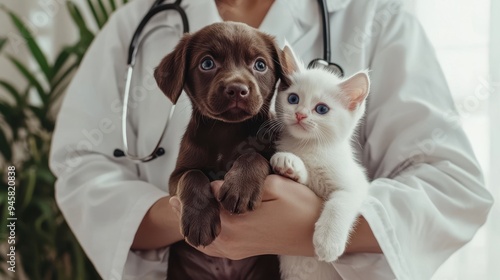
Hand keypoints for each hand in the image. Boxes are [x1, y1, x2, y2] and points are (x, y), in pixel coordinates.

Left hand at [169, 174, 321, 259]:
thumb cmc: (301, 205)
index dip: (195, 195)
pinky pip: (214, 248)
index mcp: (237, 222)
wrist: (316, 232)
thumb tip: (216, 185)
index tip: (185, 185)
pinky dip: (203, 239)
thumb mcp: (276, 186)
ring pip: (204, 239)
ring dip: (193, 224)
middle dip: (186, 211)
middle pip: (200, 224)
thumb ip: (244, 185)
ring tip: (178, 211)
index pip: (205, 206)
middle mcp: (233, 240)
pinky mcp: (242, 251)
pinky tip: (200, 230)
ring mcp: (237, 249)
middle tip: (171, 199)